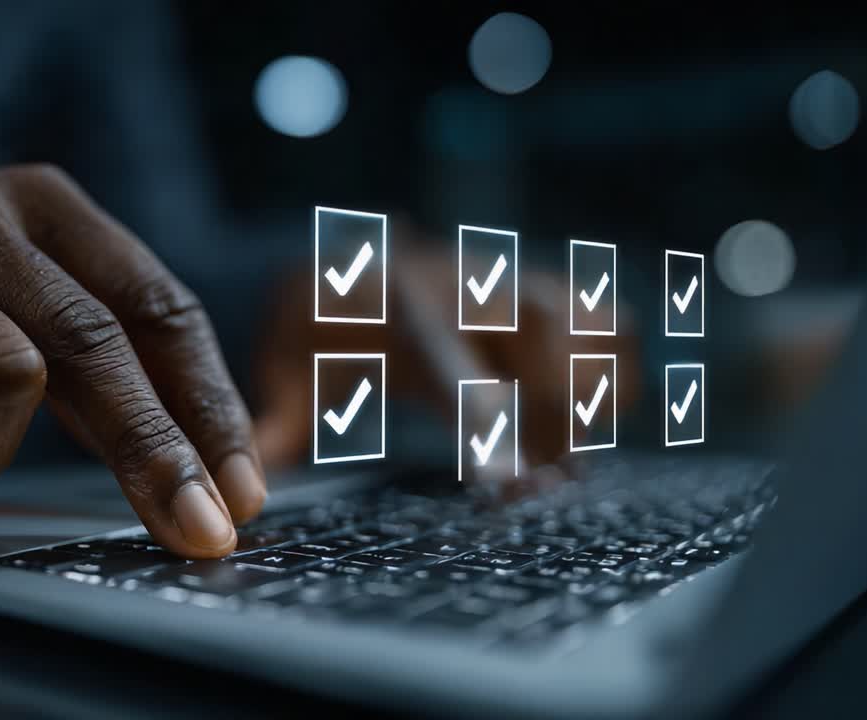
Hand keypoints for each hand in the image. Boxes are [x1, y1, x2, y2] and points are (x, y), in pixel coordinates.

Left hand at [254, 243, 637, 487]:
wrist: (345, 257)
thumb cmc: (319, 327)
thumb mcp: (287, 369)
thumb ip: (280, 424)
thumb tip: (251, 482)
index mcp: (397, 310)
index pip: (450, 368)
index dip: (486, 425)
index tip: (512, 483)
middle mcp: (464, 288)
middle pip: (542, 333)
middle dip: (556, 409)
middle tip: (548, 479)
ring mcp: (509, 284)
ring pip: (586, 322)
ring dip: (588, 394)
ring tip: (565, 455)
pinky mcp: (541, 289)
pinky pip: (611, 319)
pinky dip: (616, 369)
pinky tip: (589, 417)